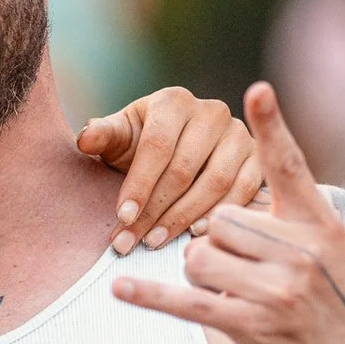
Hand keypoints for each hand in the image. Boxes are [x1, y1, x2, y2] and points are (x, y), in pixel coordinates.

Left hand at [77, 86, 261, 253]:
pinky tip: (194, 234)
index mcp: (173, 101)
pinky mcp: (257, 159)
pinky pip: (244, 191)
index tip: (121, 217)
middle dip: (154, 209)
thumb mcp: (119, 138)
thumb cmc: (140, 145)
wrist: (176, 150)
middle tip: (131, 241)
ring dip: (183, 218)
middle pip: (184, 168)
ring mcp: (239, 135)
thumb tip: (86, 138)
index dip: (139, 184)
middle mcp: (212, 112)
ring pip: (215, 182)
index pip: (157, 146)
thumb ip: (102, 136)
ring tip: (154, 242)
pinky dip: (219, 215)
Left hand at [107, 81, 344, 343]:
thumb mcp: (329, 254)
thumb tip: (229, 203)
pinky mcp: (253, 326)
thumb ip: (288, 221)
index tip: (256, 91)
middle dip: (217, 244)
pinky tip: (120, 290)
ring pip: (198, 256)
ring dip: (203, 275)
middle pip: (217, 219)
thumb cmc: (337, 306)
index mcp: (320, 224)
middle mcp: (304, 251)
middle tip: (247, 273)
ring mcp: (280, 290)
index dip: (272, 128)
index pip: (289, 167)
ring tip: (238, 294)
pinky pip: (187, 302)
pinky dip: (150, 297)